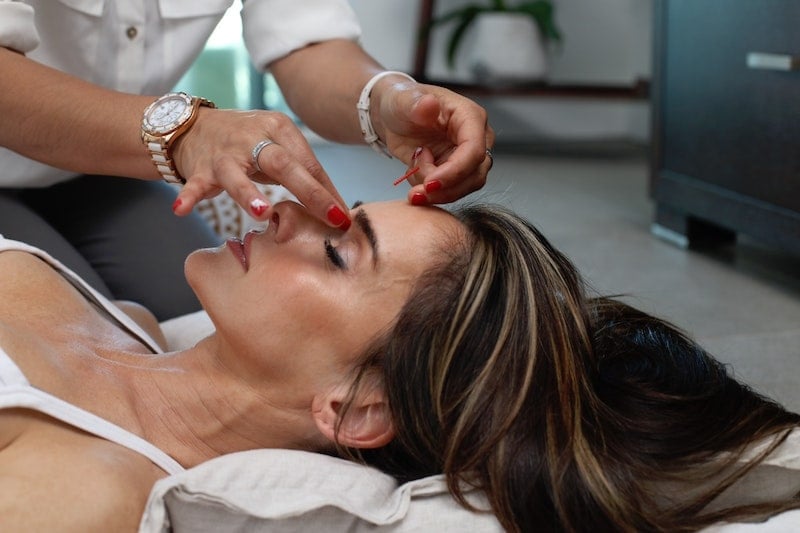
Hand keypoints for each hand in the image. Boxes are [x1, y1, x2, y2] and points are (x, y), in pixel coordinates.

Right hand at [170, 108, 350, 229]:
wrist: (193, 126)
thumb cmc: (248, 144)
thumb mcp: (279, 150)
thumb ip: (305, 174)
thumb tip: (340, 210)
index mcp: (279, 129)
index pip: (309, 163)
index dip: (328, 192)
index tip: (345, 219)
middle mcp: (253, 138)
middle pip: (284, 164)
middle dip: (310, 192)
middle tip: (330, 217)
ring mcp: (225, 153)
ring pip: (237, 174)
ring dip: (249, 194)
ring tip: (262, 212)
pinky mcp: (201, 167)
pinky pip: (194, 184)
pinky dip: (189, 196)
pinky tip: (181, 210)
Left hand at [375, 80, 494, 204]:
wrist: (394, 118)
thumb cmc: (402, 103)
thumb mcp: (402, 100)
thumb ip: (416, 103)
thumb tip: (430, 104)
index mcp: (470, 116)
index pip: (474, 150)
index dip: (455, 171)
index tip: (430, 183)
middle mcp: (476, 138)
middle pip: (474, 174)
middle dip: (445, 189)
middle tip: (417, 193)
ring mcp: (468, 157)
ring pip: (464, 187)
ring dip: (437, 193)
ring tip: (412, 180)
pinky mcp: (457, 172)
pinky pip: (450, 191)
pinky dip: (430, 192)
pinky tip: (413, 174)